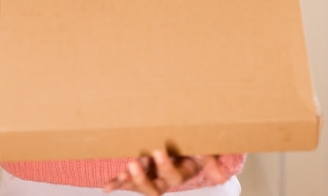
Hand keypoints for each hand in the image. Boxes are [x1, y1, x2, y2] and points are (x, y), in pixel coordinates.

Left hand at [103, 149, 227, 195]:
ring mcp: (153, 177)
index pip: (176, 176)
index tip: (157, 150)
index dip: (166, 167)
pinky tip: (107, 187)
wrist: (187, 138)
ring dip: (132, 181)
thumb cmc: (196, 140)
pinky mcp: (142, 173)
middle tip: (134, 162)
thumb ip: (210, 159)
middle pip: (157, 189)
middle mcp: (167, 178)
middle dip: (143, 179)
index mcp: (183, 171)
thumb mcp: (206, 148)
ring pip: (143, 187)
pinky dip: (117, 183)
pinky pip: (128, 182)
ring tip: (124, 171)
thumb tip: (220, 176)